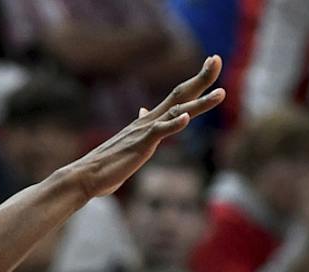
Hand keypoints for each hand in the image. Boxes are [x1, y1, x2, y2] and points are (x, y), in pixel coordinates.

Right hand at [63, 58, 225, 199]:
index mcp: (149, 121)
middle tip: (217, 60)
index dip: (195, 81)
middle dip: (201, 78)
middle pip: (180, 94)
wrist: (87, 175)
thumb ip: (141, 128)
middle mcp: (149, 120)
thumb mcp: (131, 142)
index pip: (177, 96)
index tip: (210, 65)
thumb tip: (143, 112)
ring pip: (177, 111)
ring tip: (221, 93)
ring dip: (200, 103)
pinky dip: (174, 124)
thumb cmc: (109, 164)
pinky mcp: (140, 144)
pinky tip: (187, 118)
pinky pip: (159, 131)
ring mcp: (145, 131)